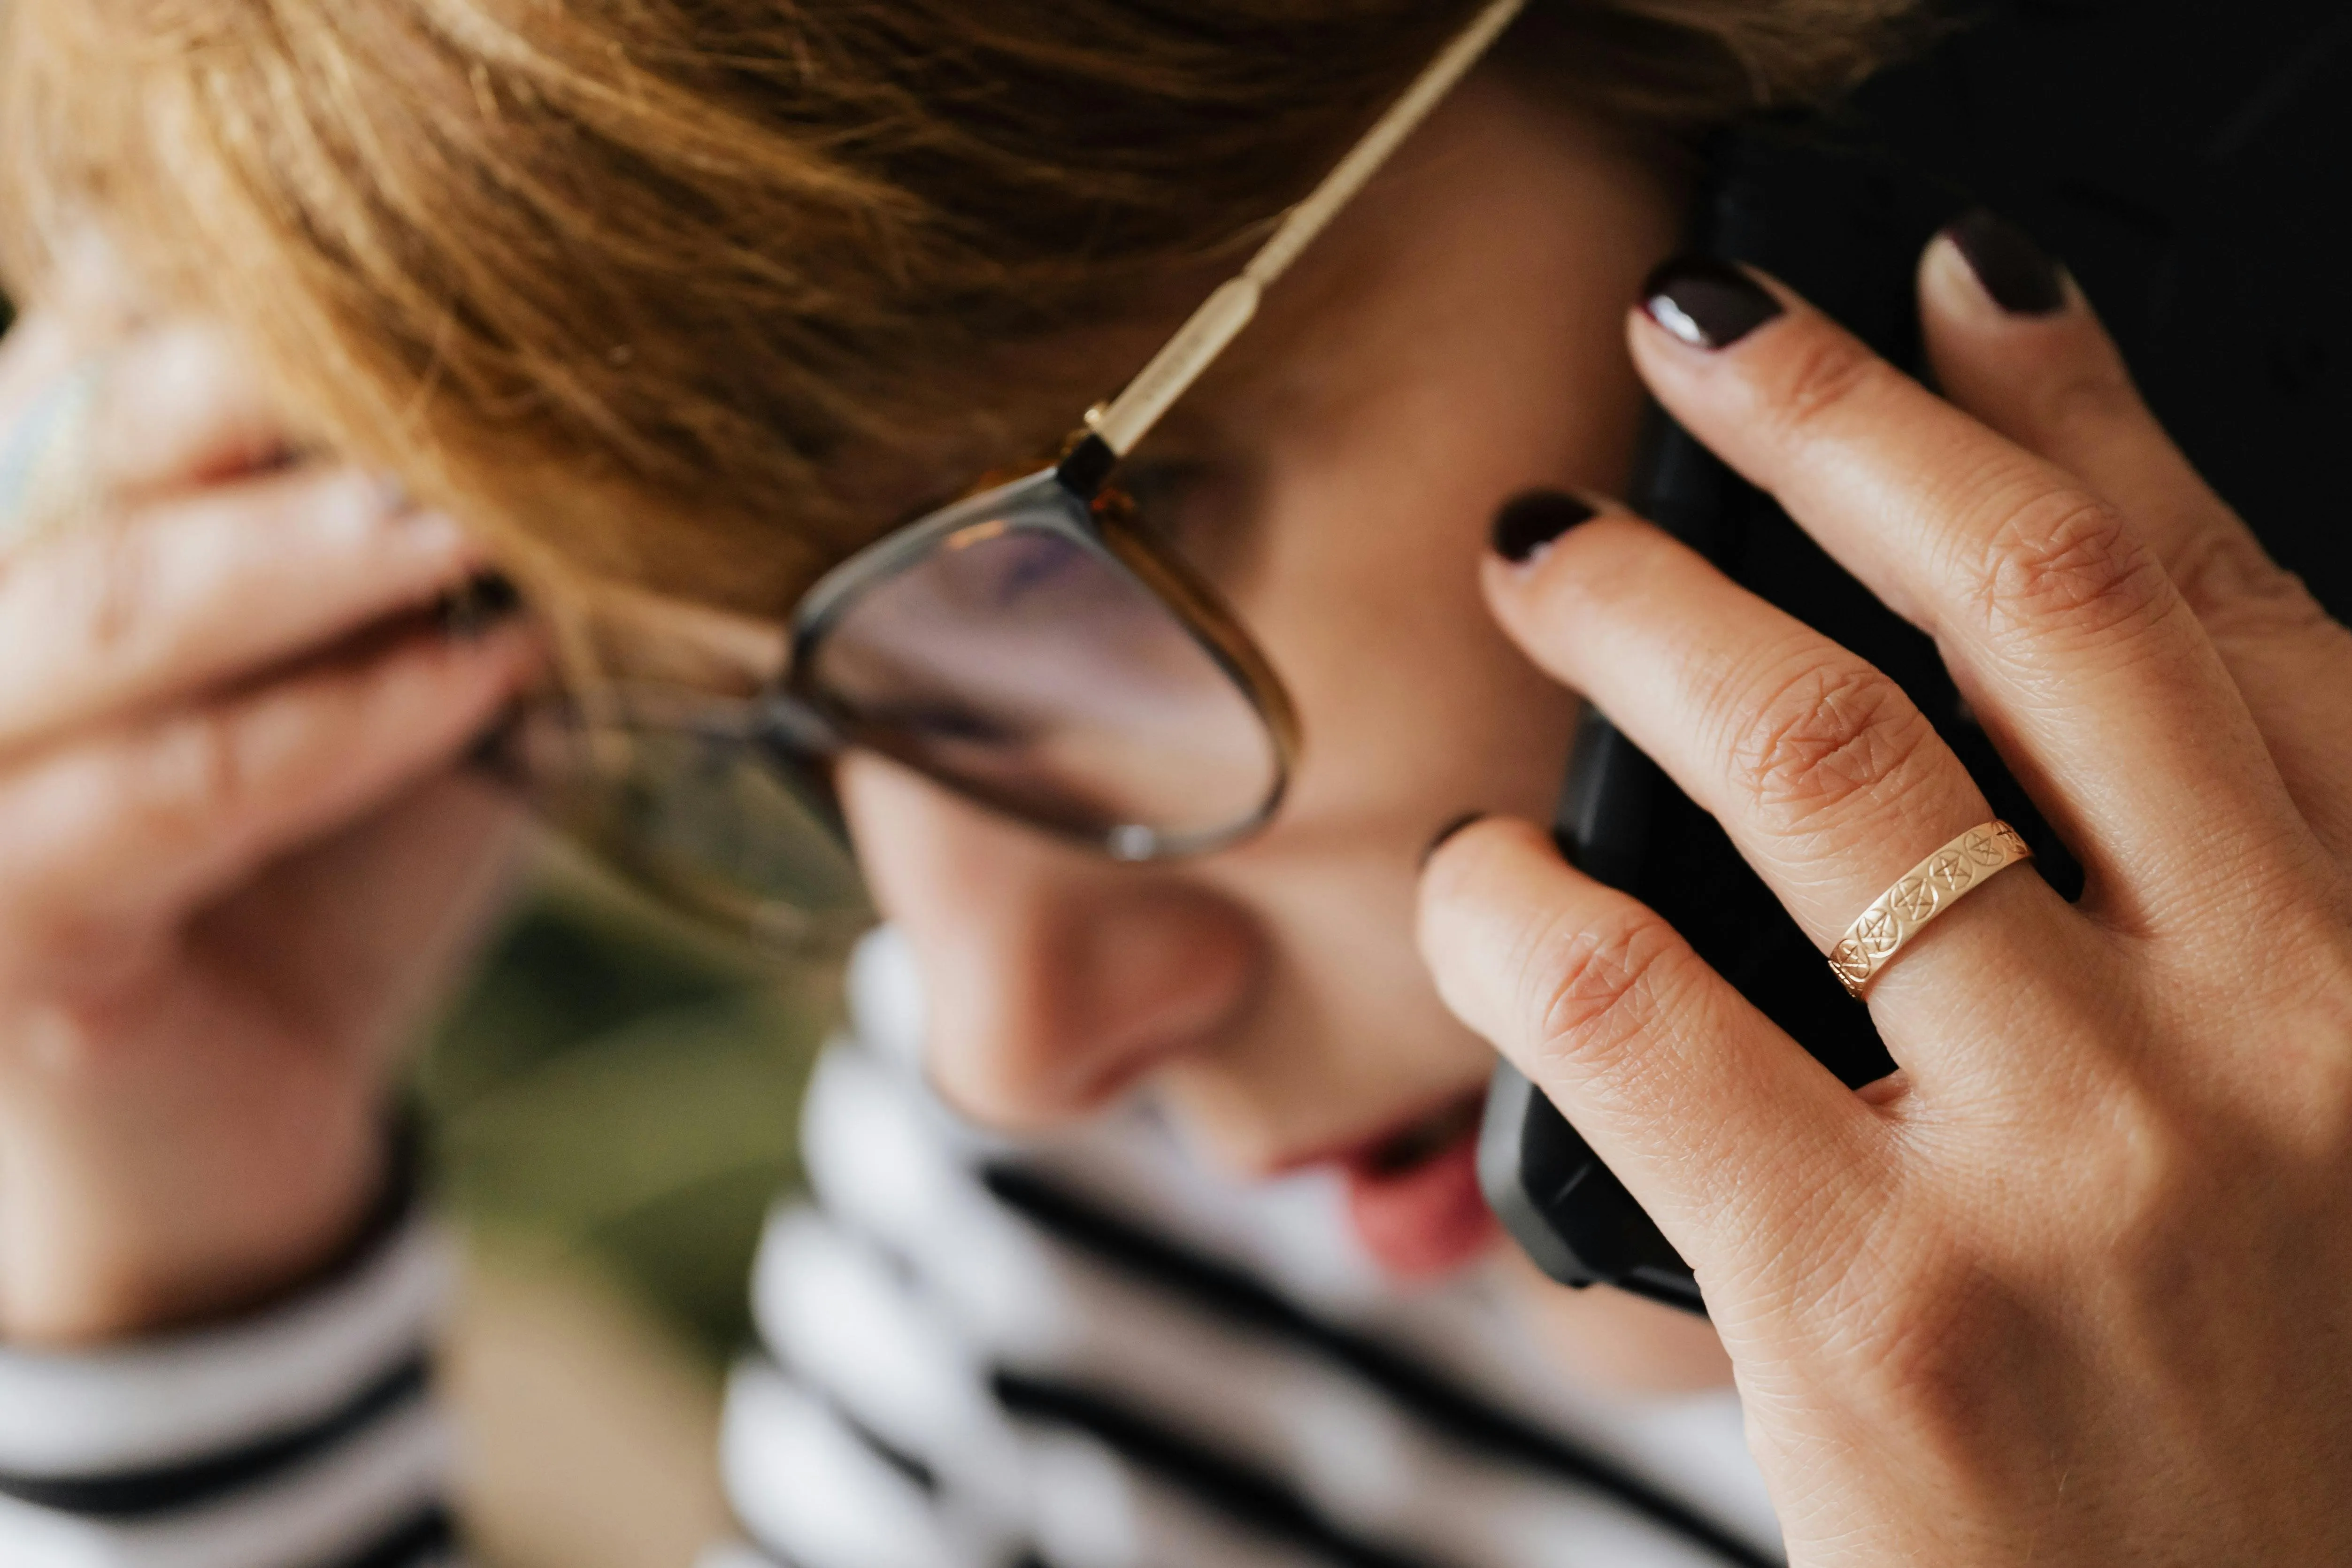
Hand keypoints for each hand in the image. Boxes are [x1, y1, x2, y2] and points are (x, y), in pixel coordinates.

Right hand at [0, 305, 538, 1343]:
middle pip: (78, 442)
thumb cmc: (322, 870)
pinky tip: (477, 684)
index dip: (248, 308)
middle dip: (269, 394)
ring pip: (105, 607)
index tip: (454, 281)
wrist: (253, 1119)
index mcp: (26, 524)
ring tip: (474, 519)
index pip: (103, 350)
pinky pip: (170, 790)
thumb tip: (558, 411)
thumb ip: (408, 555)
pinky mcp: (3, 925)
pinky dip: (335, 728)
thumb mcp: (379, 675)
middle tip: (468, 363)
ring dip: (305, 556)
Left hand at [1419, 227, 2351, 1563]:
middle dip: (1835, 425)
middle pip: (2017, 608)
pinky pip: (1627, 1003)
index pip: (2209, 604)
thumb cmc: (2277, 1424)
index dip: (2069, 405)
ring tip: (1544, 553)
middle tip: (1692, 337)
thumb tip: (2028, 736)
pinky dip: (1515, 901)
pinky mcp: (1878, 1308)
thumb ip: (2212, 934)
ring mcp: (2076, 1162)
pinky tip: (1478, 879)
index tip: (1946, 289)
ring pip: (1808, 763)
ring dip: (1643, 612)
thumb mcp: (2323, 1141)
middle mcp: (2268, 1028)